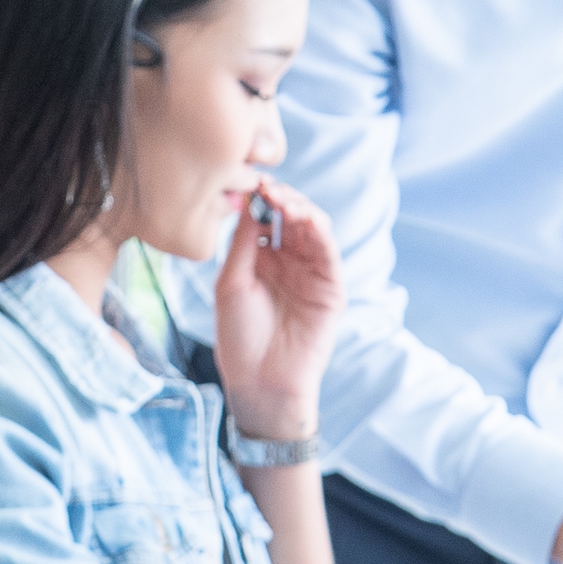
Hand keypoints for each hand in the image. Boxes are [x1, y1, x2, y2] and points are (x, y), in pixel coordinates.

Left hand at [207, 175, 342, 442]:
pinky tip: (304, 218)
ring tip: (282, 200)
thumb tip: (250, 203)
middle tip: (266, 187)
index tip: (249, 182)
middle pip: (290, 216)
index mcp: (260, 258)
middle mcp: (287, 261)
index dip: (260, 198)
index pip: (265, 217)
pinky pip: (328, 251)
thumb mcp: (231, 283)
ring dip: (300, 208)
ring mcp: (311, 272)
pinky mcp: (331, 287)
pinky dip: (318, 230)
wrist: (260, 381)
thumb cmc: (238, 336)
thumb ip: (243, 244)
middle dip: (280, 198)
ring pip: (311, 228)